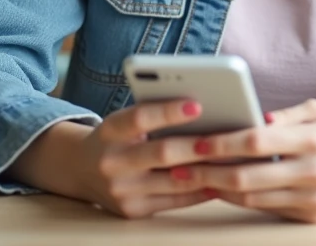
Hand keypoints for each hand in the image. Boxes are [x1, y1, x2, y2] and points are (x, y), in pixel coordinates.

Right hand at [68, 99, 217, 218]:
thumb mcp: (123, 119)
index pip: (140, 118)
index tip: (197, 104)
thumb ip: (152, 114)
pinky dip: (201, 191)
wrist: (81, 169)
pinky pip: (175, 201)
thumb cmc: (116, 136)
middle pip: (161, 153)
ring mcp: (122, 191)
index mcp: (110, 130)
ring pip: (174, 181)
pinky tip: (220, 180)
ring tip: (234, 159)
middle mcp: (112, 162)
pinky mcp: (134, 211)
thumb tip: (203, 109)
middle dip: (197, 145)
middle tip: (227, 137)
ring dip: (207, 170)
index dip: (168, 112)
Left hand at [183, 99, 315, 222]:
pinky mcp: (314, 217)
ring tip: (195, 180)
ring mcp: (313, 198)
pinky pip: (269, 210)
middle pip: (247, 176)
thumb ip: (285, 114)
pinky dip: (244, 200)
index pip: (256, 141)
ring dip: (220, 190)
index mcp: (312, 139)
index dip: (221, 143)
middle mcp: (312, 171)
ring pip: (253, 198)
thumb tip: (252, 117)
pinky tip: (225, 190)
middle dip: (208, 173)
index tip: (196, 142)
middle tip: (181, 167)